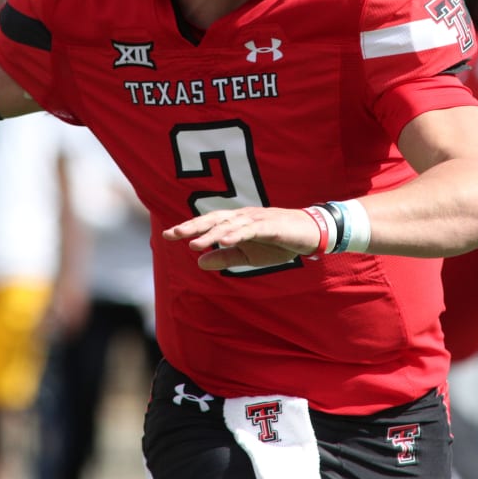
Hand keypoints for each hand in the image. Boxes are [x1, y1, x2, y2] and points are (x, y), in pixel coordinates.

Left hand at [163, 207, 321, 270]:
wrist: (310, 235)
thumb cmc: (278, 243)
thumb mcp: (249, 256)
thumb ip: (225, 257)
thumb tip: (199, 262)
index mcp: (236, 223)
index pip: (208, 224)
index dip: (189, 228)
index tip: (167, 235)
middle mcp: (243, 216)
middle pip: (213, 219)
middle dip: (193, 226)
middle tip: (172, 234)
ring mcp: (257, 219)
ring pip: (229, 225)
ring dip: (210, 234)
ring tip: (193, 243)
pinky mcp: (270, 225)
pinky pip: (250, 230)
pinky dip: (236, 234)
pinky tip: (223, 241)